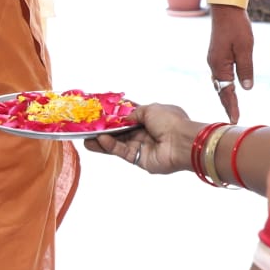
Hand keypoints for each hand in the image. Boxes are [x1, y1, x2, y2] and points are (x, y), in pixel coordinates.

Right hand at [82, 103, 200, 174]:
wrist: (183, 142)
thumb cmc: (171, 121)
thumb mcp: (150, 109)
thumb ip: (133, 113)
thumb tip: (122, 118)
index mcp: (152, 118)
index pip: (129, 117)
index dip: (115, 116)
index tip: (100, 114)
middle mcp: (146, 133)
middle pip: (121, 131)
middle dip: (105, 129)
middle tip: (88, 128)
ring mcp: (142, 147)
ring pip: (118, 143)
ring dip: (103, 140)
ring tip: (86, 138)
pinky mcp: (139, 160)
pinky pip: (122, 151)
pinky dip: (111, 146)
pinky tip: (100, 140)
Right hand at [206, 3, 253, 121]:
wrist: (225, 9)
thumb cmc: (237, 26)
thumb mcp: (246, 48)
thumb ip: (245, 69)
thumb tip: (246, 88)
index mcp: (219, 65)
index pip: (226, 91)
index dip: (231, 106)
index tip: (235, 120)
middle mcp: (213, 65)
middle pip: (220, 89)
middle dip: (226, 104)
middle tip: (232, 119)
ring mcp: (213, 60)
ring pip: (219, 83)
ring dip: (224, 95)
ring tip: (231, 107)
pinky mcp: (216, 55)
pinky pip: (219, 75)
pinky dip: (223, 85)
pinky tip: (228, 88)